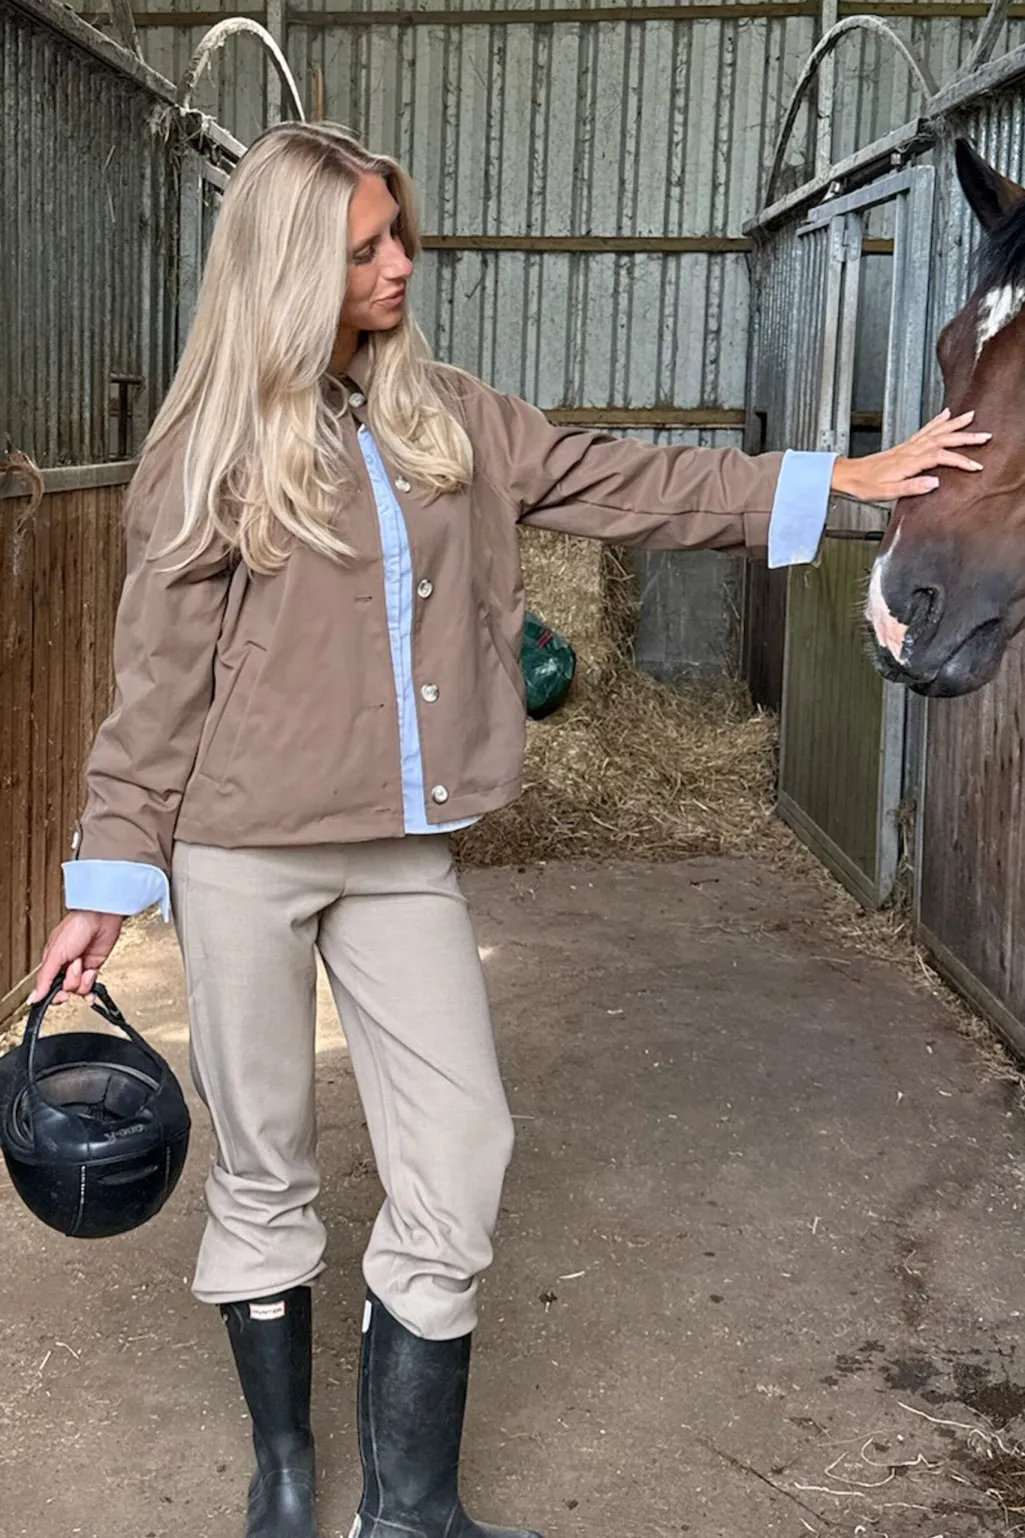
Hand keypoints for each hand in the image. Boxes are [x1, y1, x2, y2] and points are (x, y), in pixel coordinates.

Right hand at [30, 911, 123, 1004]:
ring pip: (78, 989)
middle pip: (64, 990)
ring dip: (82, 979)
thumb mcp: (56, 953)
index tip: (60, 996)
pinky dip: (92, 983)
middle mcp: (65, 966)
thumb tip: (34, 997)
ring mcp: (80, 967)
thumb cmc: (77, 927)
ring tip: (83, 964)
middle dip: (69, 985)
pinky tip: (91, 974)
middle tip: (73, 975)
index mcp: (52, 961)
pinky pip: (91, 985)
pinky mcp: (94, 967)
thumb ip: (45, 978)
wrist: (101, 918)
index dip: (54, 995)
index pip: (48, 986)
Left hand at [831, 409, 990, 501]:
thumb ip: (912, 487)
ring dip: (954, 424)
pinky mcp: (904, 446)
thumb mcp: (887, 492)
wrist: (848, 475)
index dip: (959, 460)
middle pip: (942, 439)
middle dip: (965, 437)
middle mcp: (909, 451)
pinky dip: (937, 421)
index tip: (975, 466)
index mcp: (908, 462)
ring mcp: (907, 446)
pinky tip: (944, 415)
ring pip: (935, 431)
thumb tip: (934, 483)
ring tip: (970, 417)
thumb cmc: (865, 486)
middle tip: (984, 435)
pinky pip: (924, 430)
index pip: (940, 457)